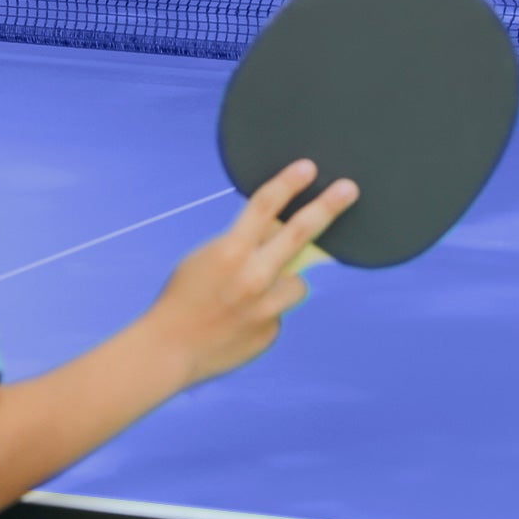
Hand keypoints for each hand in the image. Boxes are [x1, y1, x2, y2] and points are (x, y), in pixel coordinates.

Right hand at [145, 160, 358, 386]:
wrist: (169, 350)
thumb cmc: (182, 296)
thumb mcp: (207, 257)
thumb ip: (242, 243)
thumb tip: (277, 230)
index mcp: (231, 250)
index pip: (266, 205)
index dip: (288, 182)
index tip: (309, 168)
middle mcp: (254, 277)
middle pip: (301, 233)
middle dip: (328, 207)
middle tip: (349, 189)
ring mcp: (266, 308)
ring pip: (296, 282)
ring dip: (282, 282)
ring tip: (248, 297)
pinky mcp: (270, 332)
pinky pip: (279, 312)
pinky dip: (266, 312)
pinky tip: (239, 322)